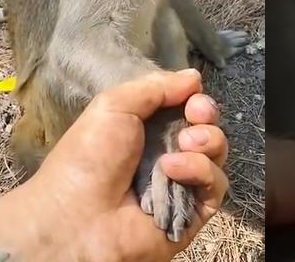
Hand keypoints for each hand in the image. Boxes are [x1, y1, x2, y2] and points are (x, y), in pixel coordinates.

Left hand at [0, 69, 228, 261]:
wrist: (79, 217)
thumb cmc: (89, 157)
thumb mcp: (114, 106)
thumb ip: (156, 87)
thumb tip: (194, 77)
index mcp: (144, 128)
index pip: (185, 107)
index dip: (194, 99)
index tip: (192, 97)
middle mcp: (165, 153)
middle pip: (205, 127)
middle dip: (206, 115)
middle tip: (196, 115)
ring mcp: (180, 183)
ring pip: (215, 154)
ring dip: (207, 141)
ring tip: (186, 142)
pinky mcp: (193, 212)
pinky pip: (215, 185)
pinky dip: (200, 171)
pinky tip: (173, 169)